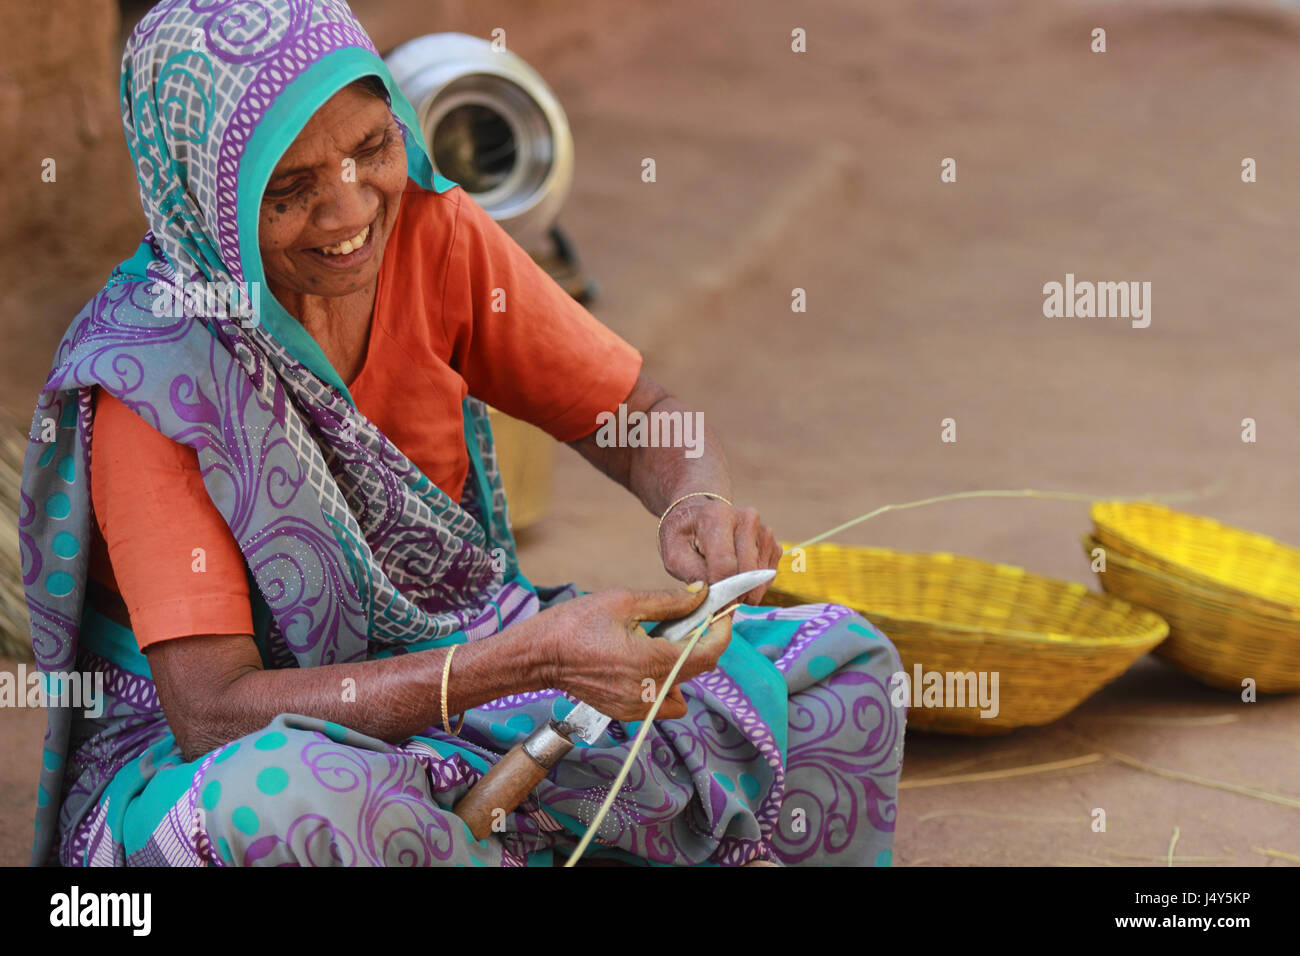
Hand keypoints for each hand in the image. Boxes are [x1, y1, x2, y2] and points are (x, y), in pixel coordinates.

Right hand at [535, 584, 732, 720]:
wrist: (537, 655)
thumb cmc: (574, 624)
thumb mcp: (623, 601)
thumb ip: (668, 602)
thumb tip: (700, 595)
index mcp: (650, 661)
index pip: (706, 653)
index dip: (722, 631)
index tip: (722, 611)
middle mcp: (648, 691)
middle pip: (697, 671)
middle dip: (702, 642)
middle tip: (693, 618)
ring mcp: (636, 707)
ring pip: (681, 692)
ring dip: (682, 667)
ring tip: (663, 642)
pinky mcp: (625, 713)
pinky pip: (659, 702)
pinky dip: (663, 683)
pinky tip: (644, 660)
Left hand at [658, 498, 781, 603]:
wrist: (698, 516)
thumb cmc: (684, 536)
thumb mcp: (675, 555)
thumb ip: (693, 577)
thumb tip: (712, 601)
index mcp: (718, 517)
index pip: (726, 566)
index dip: (721, 594)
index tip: (713, 611)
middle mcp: (747, 519)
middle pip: (747, 573)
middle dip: (733, 596)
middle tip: (717, 603)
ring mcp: (764, 531)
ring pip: (760, 579)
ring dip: (743, 592)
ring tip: (723, 582)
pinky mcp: (773, 544)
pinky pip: (768, 578)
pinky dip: (753, 586)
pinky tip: (736, 576)